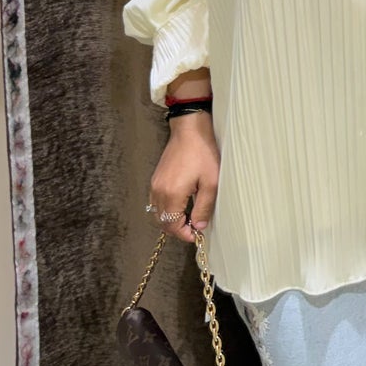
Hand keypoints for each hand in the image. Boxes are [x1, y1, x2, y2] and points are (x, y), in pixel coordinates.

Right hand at [148, 112, 219, 243]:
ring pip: (157, 214)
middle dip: (177, 229)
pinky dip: (166, 210)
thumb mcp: (211, 183)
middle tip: (194, 228)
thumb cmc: (203, 153)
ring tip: (189, 219)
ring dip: (171, 220)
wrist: (189, 130)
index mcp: (171, 194)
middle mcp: (158, 192)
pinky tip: (181, 207)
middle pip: (162, 222)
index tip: (197, 235)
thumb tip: (199, 226)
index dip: (184, 234)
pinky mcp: (155, 179)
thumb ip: (204, 207)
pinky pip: (156, 203)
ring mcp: (154, 185)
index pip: (172, 225)